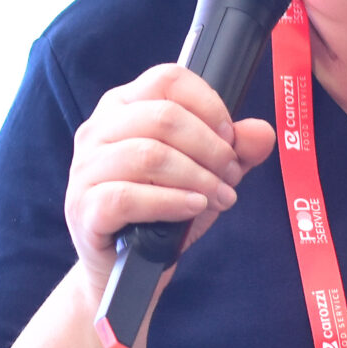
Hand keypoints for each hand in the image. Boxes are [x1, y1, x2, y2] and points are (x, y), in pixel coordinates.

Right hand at [66, 64, 276, 290]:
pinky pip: (128, 197)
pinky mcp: (85, 207)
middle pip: (164, 116)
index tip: (229, 137)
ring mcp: (85, 168)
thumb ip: (235, 150)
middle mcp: (98, 129)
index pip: (168, 79)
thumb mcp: (204, 174)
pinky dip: (170, 201)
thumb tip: (261, 133)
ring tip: (219, 197)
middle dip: (210, 148)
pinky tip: (193, 207)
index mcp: (123, 106)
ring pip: (149, 156)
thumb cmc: (160, 211)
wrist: (124, 267)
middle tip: (230, 176)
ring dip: (197, 177)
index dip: (209, 105)